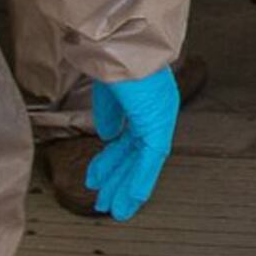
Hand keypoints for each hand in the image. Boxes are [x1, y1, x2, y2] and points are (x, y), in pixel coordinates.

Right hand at [85, 68, 179, 219]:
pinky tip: (132, 199)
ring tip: (114, 209)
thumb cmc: (113, 58)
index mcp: (144, 105)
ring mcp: (159, 120)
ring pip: (142, 163)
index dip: (110, 162)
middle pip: (134, 156)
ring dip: (126, 187)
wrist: (119, 45)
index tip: (96, 178)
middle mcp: (156, 114)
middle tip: (105, 202)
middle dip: (117, 181)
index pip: (127, 141)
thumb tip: (107, 137)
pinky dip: (141, 180)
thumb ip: (109, 114)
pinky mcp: (157, 125)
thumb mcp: (108, 90)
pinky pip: (150, 160)